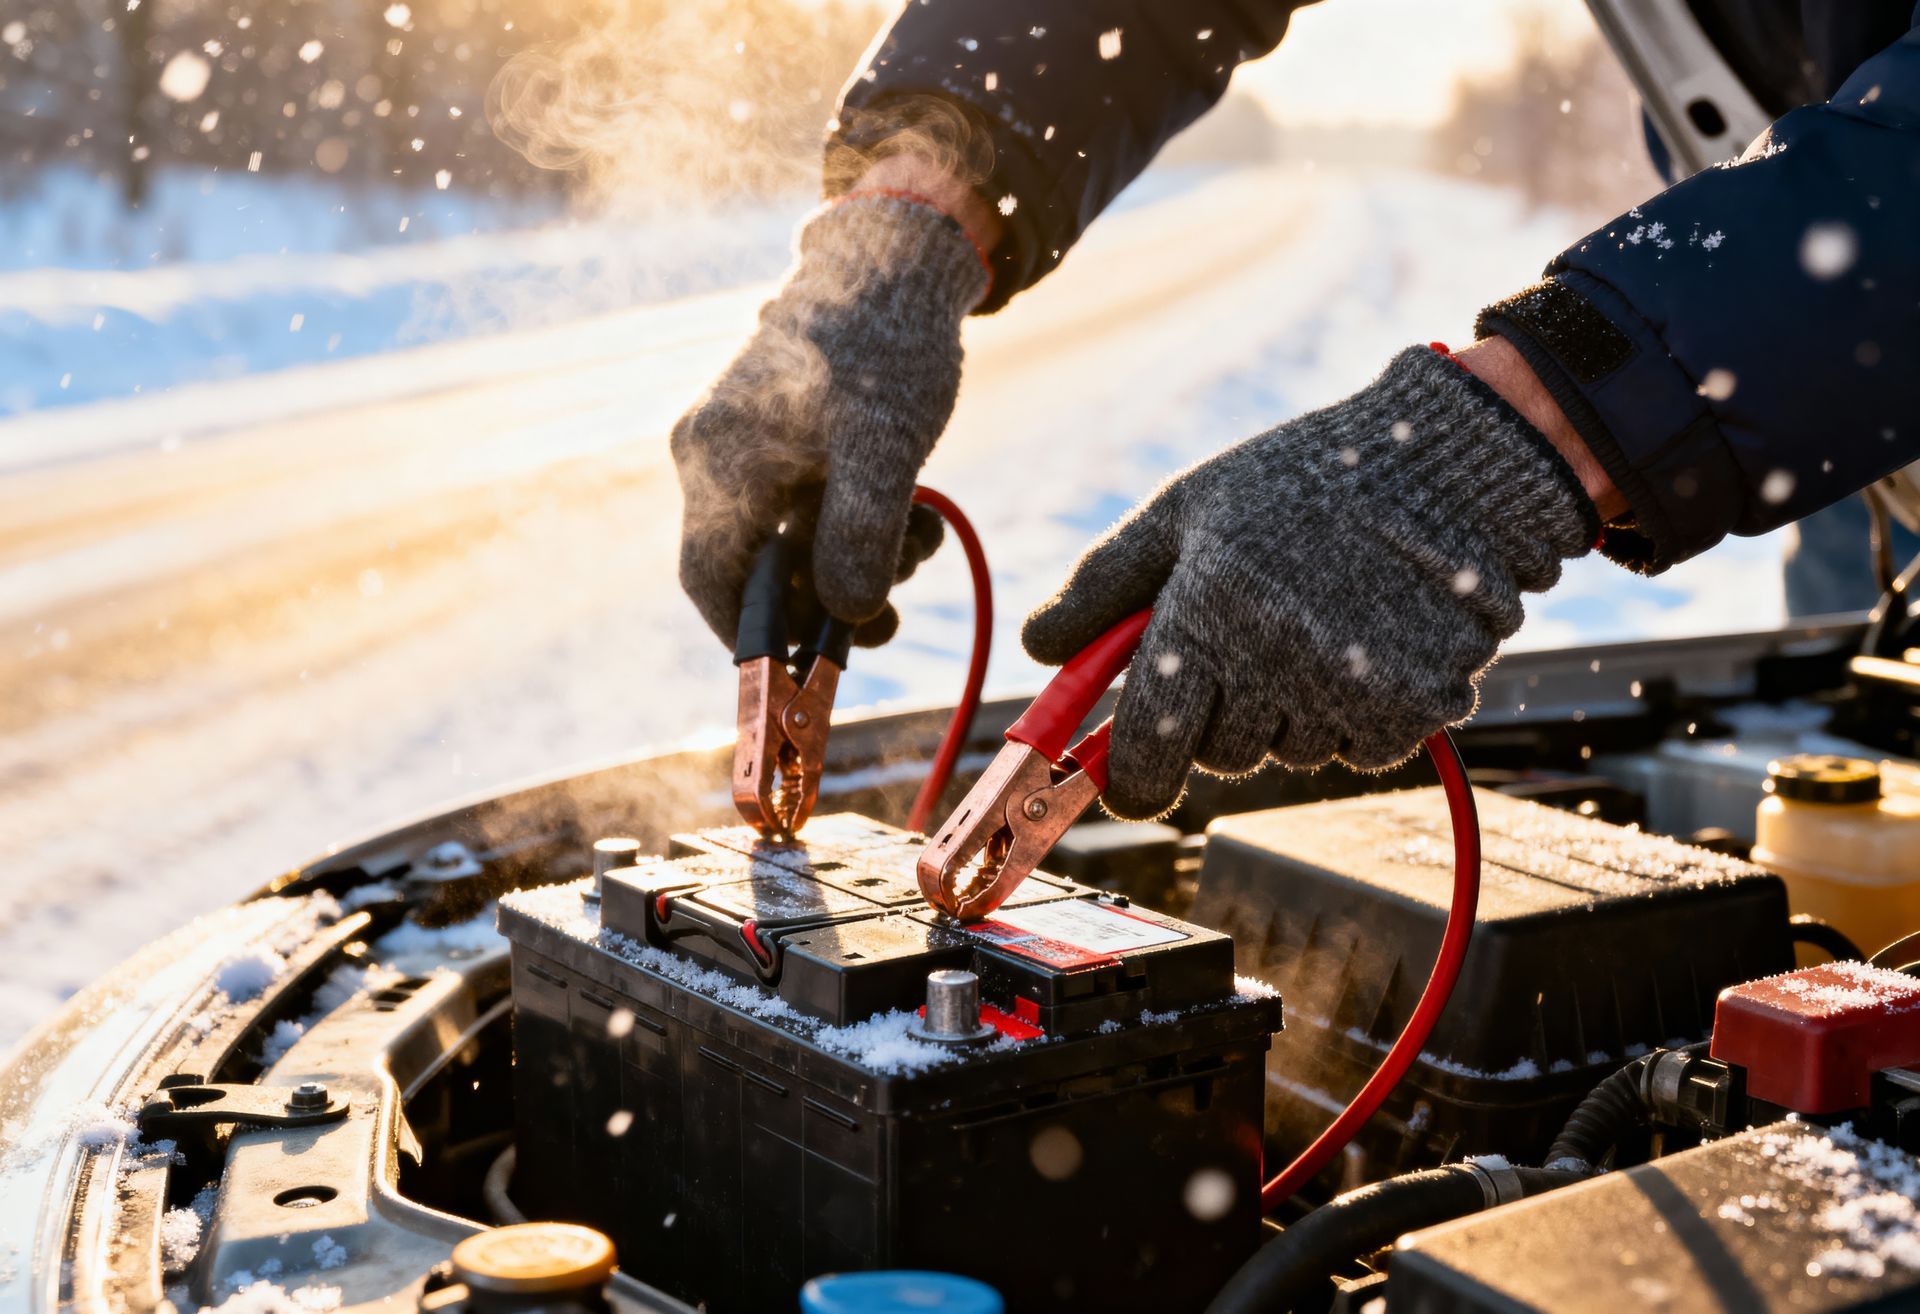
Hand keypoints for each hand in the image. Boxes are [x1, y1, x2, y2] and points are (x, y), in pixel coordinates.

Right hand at [672, 192, 988, 646]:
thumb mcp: (886, 447)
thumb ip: (861, 534)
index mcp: (718, 459)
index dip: (752, 639)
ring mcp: (742, 444)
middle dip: (826, 600)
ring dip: (854, 561)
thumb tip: (847, 616)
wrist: (896, 261)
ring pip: (788, 541)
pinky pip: (805, 507)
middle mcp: (713, 454)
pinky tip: (913, 516)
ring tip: (922, 540)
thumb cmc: (886, 344)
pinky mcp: (777, 437)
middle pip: (755, 568)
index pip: (710, 580)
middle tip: (894, 618)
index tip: (806, 672)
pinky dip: (855, 525)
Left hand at [1022, 346, 1599, 819]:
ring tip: (1312, 623)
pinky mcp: (1415, 708)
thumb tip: (1037, 648)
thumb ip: (1103, 583)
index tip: (1124, 783)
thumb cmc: (1298, 481)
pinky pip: (1356, 748)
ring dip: (1286, 712)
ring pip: (1287, 753)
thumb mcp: (1184, 510)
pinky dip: (1353, 714)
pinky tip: (1364, 642)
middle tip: (1241, 645)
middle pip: (1218, 754)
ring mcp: (1351, 693)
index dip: (1128, 778)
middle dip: (1215, 717)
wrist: (1446, 466)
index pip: (1148, 746)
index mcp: (1208, 616)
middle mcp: (1277, 666)